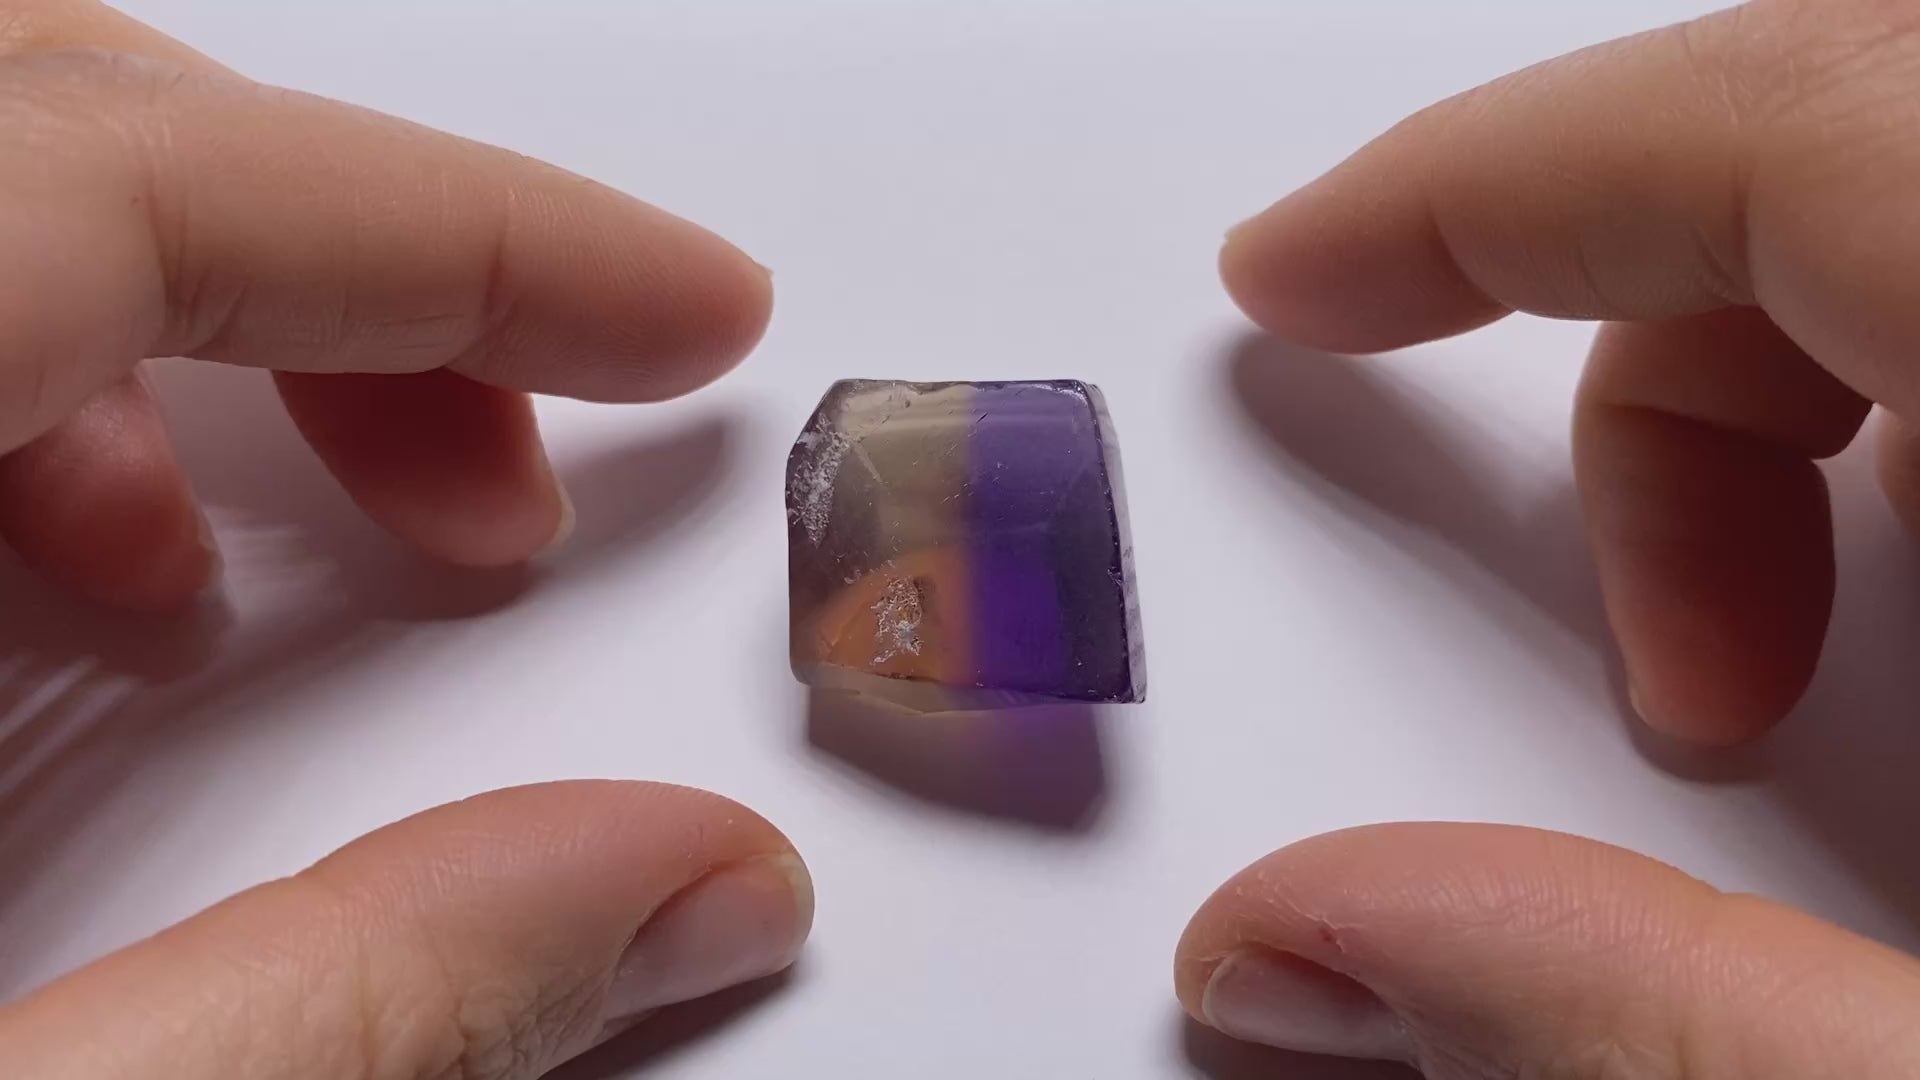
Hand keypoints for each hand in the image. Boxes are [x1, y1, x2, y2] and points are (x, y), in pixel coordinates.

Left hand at [0, 5, 809, 1078]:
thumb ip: (361, 1002)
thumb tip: (689, 882)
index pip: (128, 175)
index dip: (464, 232)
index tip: (682, 316)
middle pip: (57, 127)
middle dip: (368, 271)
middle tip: (535, 462)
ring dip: (209, 334)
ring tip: (365, 548)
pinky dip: (45, 407)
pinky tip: (112, 603)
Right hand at [1179, 0, 1919, 1073]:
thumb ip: (1644, 1018)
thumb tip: (1305, 941)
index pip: (1793, 113)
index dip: (1491, 178)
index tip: (1304, 272)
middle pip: (1851, 148)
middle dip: (1650, 371)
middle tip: (1600, 632)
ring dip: (1785, 439)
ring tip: (1749, 702)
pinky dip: (1903, 455)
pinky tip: (1904, 678)